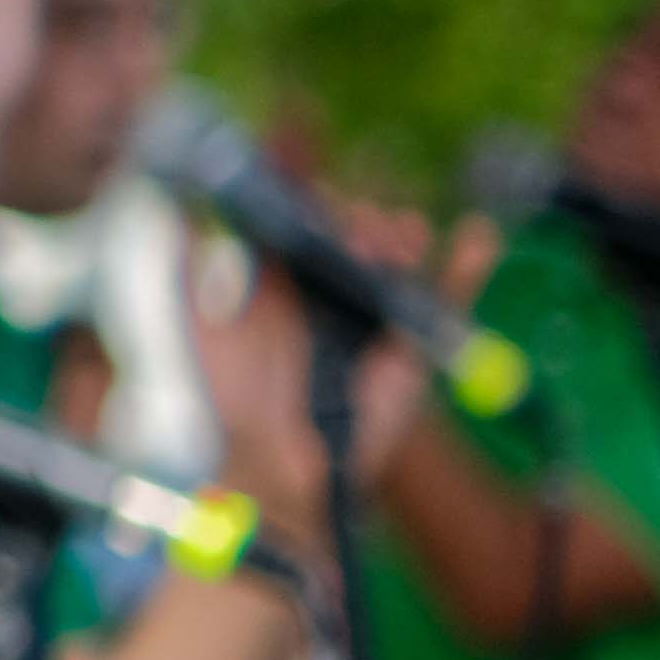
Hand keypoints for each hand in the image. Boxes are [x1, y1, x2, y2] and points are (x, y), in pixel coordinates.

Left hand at [191, 188, 479, 552]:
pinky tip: (477, 234)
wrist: (279, 461)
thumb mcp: (204, 329)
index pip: (305, 227)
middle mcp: (328, 296)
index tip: (317, 198)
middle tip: (356, 225)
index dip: (314, 206)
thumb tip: (183, 211)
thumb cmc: (233, 398)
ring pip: (397, 261)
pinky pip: (444, 301)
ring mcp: (371, 319)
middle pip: (354, 238)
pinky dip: (466, 266)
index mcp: (282, 285)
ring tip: (397, 233)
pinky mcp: (410, 346)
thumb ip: (192, 272)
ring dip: (401, 237)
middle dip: (358, 222)